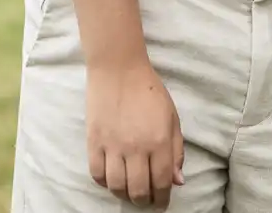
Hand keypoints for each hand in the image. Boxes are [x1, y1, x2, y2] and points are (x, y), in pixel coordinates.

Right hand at [86, 58, 184, 207]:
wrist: (119, 71)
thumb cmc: (150, 92)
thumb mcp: (172, 117)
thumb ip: (176, 150)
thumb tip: (177, 181)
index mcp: (159, 140)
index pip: (161, 181)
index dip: (162, 198)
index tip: (162, 204)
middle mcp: (136, 147)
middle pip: (138, 189)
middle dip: (144, 201)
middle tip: (147, 202)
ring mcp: (112, 146)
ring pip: (116, 186)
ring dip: (124, 195)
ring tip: (130, 194)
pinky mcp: (94, 143)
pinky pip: (97, 174)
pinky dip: (105, 184)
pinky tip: (112, 181)